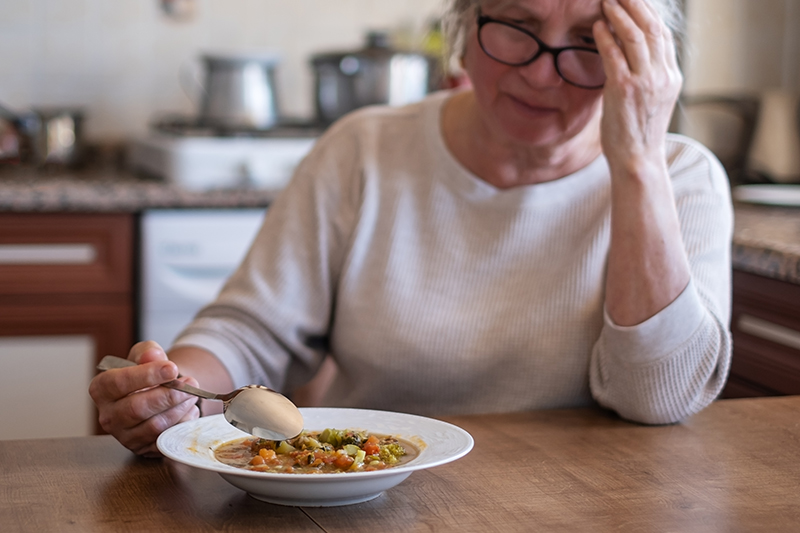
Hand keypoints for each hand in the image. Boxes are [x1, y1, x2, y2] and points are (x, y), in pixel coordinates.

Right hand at [88, 341, 199, 456]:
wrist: (156, 394)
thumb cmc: (146, 374)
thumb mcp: (145, 355)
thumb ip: (147, 352)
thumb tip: (152, 355)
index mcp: (102, 389)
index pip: (119, 383)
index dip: (147, 375)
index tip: (172, 368)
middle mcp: (108, 416)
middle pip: (136, 409)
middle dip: (168, 395)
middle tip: (190, 384)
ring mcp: (125, 436)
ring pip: (153, 426)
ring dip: (179, 409)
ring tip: (192, 395)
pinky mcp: (143, 449)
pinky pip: (166, 440)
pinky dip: (182, 424)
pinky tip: (189, 410)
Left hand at [593, 0, 682, 174]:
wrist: (638, 160)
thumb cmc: (638, 133)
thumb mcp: (651, 100)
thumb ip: (646, 76)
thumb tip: (628, 55)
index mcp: (672, 76)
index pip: (664, 35)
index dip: (649, 13)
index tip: (635, 0)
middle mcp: (663, 75)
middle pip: (652, 28)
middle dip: (636, 5)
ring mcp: (646, 81)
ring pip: (636, 36)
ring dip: (619, 15)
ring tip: (606, 3)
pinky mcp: (625, 89)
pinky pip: (614, 55)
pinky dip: (605, 37)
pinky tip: (596, 27)